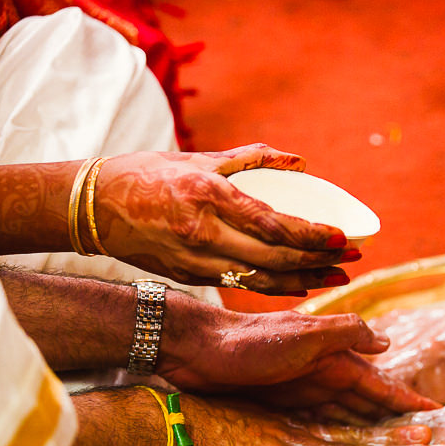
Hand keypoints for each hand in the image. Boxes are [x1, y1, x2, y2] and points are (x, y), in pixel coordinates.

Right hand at [93, 143, 359, 291]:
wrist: (91, 207)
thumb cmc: (146, 173)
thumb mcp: (199, 157)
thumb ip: (252, 159)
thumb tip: (300, 162)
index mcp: (209, 195)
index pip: (273, 224)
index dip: (312, 235)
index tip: (342, 237)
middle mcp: (205, 233)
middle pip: (275, 259)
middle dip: (320, 261)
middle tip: (353, 260)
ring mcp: (196, 260)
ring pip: (262, 281)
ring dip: (305, 281)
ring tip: (337, 278)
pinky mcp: (190, 276)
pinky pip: (243, 287)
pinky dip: (275, 288)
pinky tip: (300, 284)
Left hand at [157, 302, 441, 418]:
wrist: (198, 349)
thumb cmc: (253, 340)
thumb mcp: (306, 333)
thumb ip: (347, 333)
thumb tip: (386, 343)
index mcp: (335, 359)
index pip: (380, 384)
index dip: (405, 401)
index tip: (435, 416)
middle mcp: (323, 376)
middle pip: (367, 405)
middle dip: (393, 422)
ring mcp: (301, 392)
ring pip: (344, 417)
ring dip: (367, 433)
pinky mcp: (279, 407)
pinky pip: (317, 426)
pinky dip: (335, 438)